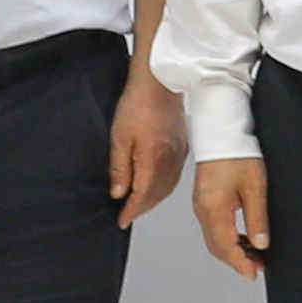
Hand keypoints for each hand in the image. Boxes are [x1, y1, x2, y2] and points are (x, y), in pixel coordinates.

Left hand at [109, 74, 189, 224]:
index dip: (131, 211)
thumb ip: (119, 168)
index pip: (142, 195)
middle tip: (127, 215)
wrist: (160, 82)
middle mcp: (170, 160)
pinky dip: (163, 187)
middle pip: (156, 195)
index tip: (121, 220)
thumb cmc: (138, 103)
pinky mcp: (182, 147)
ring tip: (138, 204)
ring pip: (167, 188)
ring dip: (152, 200)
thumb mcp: (119, 137)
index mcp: (153, 158)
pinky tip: (154, 186)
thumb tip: (118, 193)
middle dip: (141, 208)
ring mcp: (178, 154)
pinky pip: (173, 176)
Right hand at [194, 155, 268, 278]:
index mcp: (214, 209)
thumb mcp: (255, 187)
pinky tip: (243, 238)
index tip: (254, 274)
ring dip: (233, 250)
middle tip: (258, 267)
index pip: (226, 247)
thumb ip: (257, 218)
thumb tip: (261, 244)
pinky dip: (228, 238)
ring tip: (255, 255)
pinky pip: (214, 227)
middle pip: (217, 247)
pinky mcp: (205, 200)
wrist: (221, 131)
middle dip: (237, 260)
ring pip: (215, 239)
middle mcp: (203, 210)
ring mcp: (201, 205)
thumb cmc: (238, 153)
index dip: (241, 264)